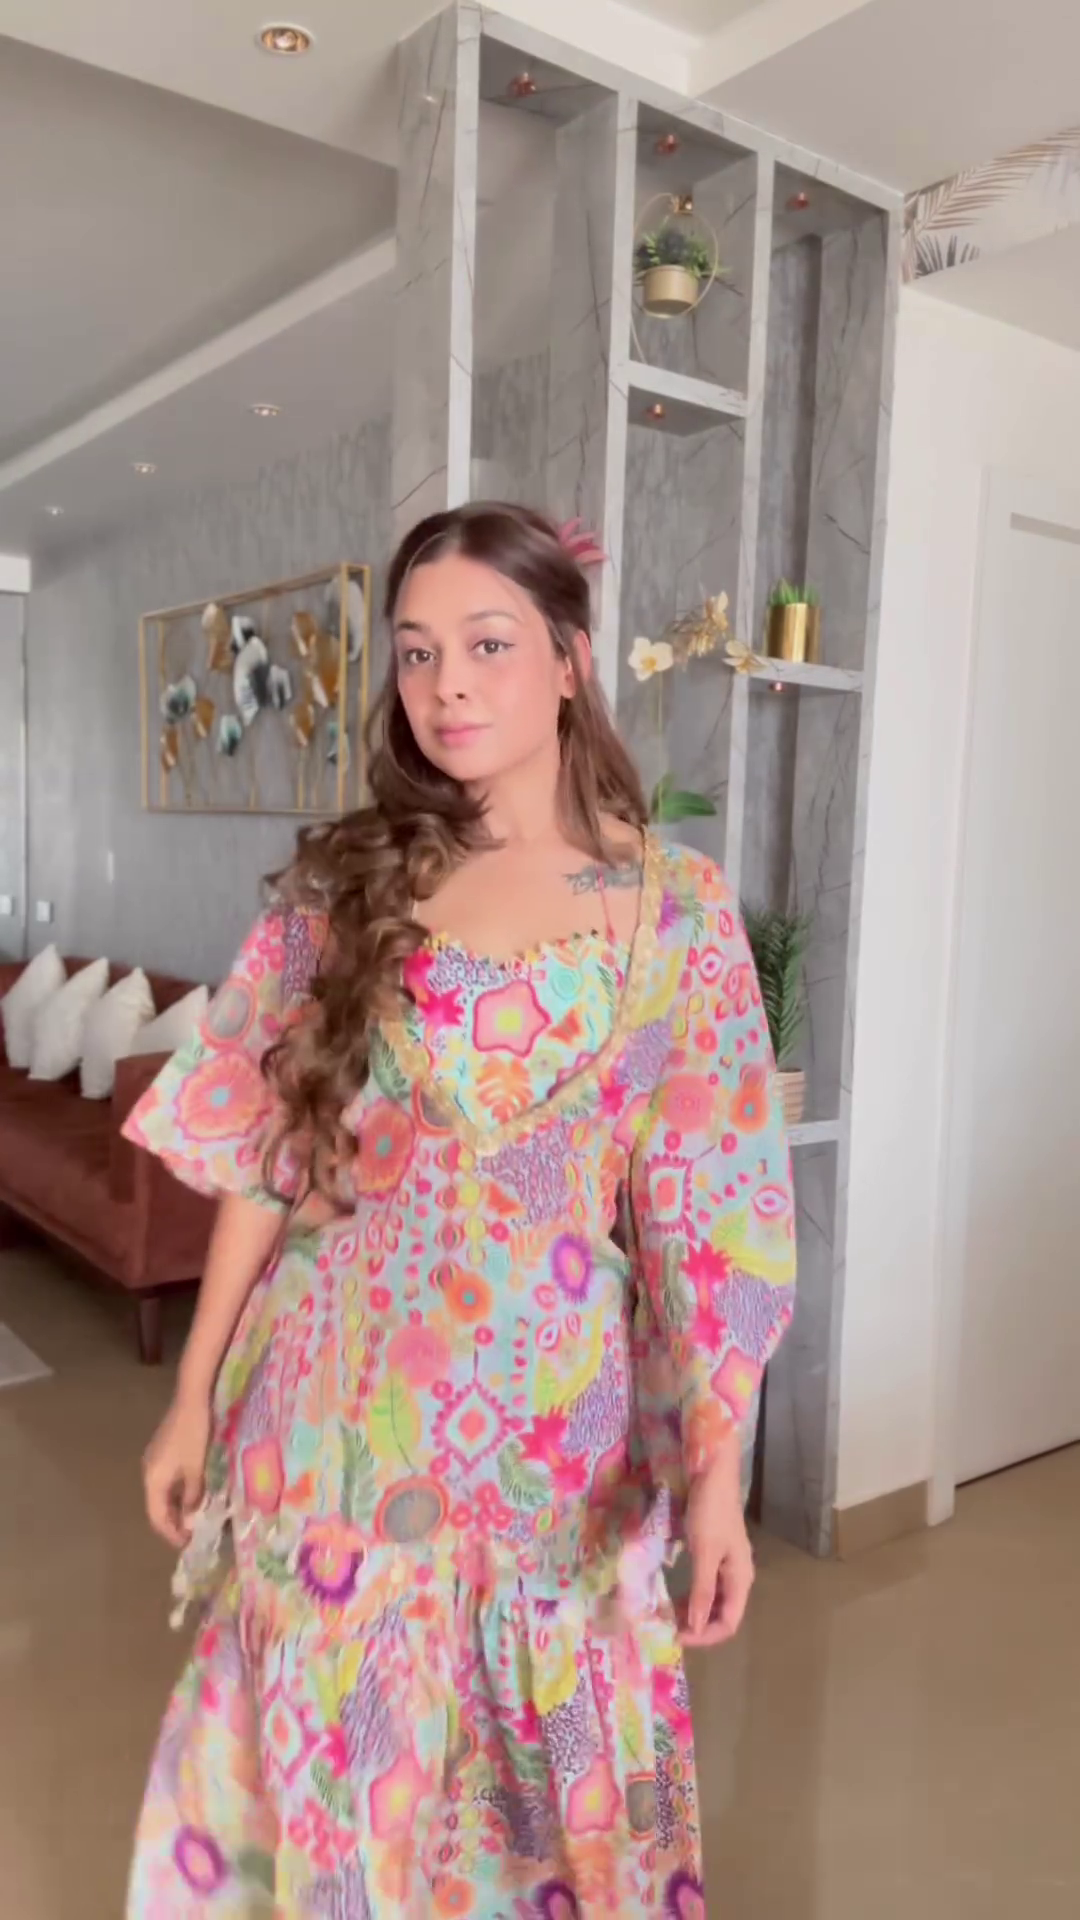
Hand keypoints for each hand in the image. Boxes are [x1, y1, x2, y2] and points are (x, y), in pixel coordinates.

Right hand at [142, 1389, 210, 1547]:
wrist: (191, 1399)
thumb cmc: (194, 1434)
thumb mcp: (196, 1469)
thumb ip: (192, 1495)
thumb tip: (189, 1517)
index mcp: (153, 1479)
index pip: (156, 1516)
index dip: (171, 1533)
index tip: (187, 1544)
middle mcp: (148, 1472)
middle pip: (156, 1507)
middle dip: (172, 1523)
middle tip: (192, 1534)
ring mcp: (153, 1461)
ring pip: (161, 1494)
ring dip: (175, 1508)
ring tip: (193, 1518)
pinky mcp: (162, 1452)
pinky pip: (165, 1481)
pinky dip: (176, 1493)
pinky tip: (191, 1495)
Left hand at [678, 1445, 754, 1647]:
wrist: (713, 1474)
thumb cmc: (710, 1512)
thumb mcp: (705, 1552)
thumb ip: (702, 1590)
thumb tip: (696, 1627)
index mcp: (741, 1579)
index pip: (728, 1623)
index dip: (704, 1636)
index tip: (675, 1636)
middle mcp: (737, 1576)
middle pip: (722, 1615)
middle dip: (696, 1626)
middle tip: (667, 1628)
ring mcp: (727, 1565)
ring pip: (712, 1601)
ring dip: (692, 1612)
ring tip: (667, 1616)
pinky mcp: (715, 1554)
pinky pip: (706, 1586)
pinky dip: (691, 1596)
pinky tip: (674, 1597)